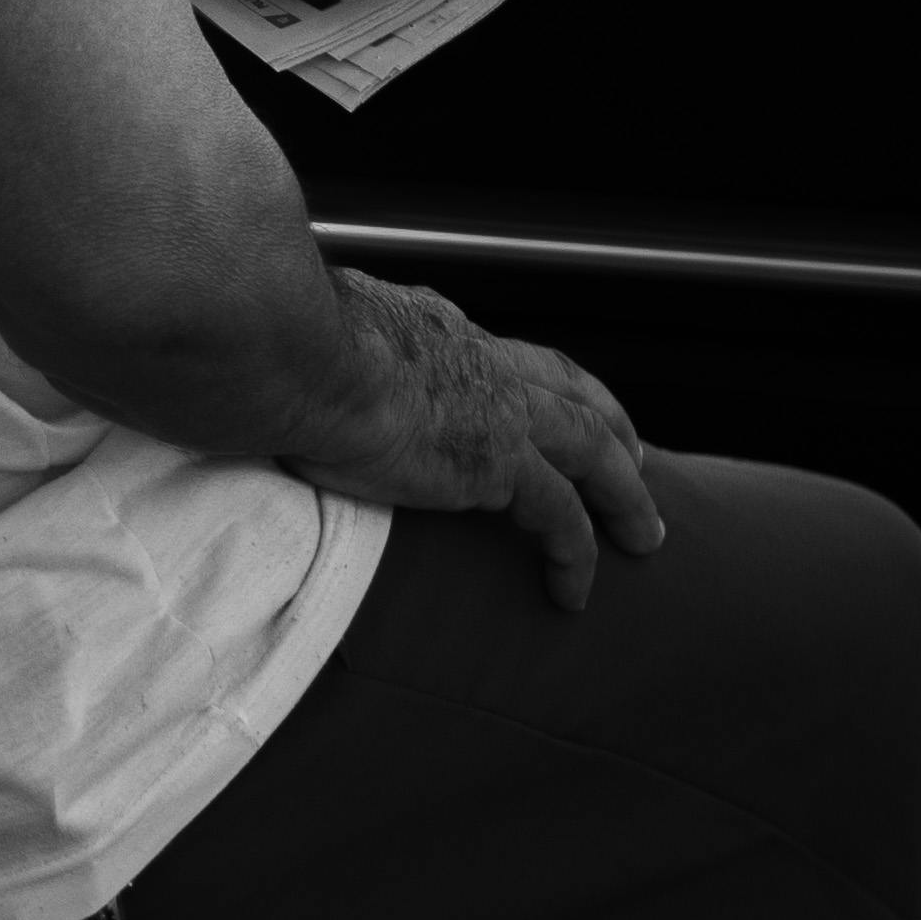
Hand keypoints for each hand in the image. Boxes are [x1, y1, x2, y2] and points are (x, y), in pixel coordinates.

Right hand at [304, 272, 667, 611]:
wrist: (295, 350)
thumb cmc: (275, 340)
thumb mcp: (305, 332)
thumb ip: (314, 349)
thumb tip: (276, 356)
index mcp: (430, 326)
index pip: (494, 353)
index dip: (526, 379)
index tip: (541, 401)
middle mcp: (476, 357)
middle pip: (567, 386)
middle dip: (608, 419)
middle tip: (635, 454)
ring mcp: (495, 407)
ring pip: (590, 449)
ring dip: (623, 492)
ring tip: (645, 535)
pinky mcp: (496, 463)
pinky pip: (559, 517)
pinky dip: (577, 553)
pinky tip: (576, 592)